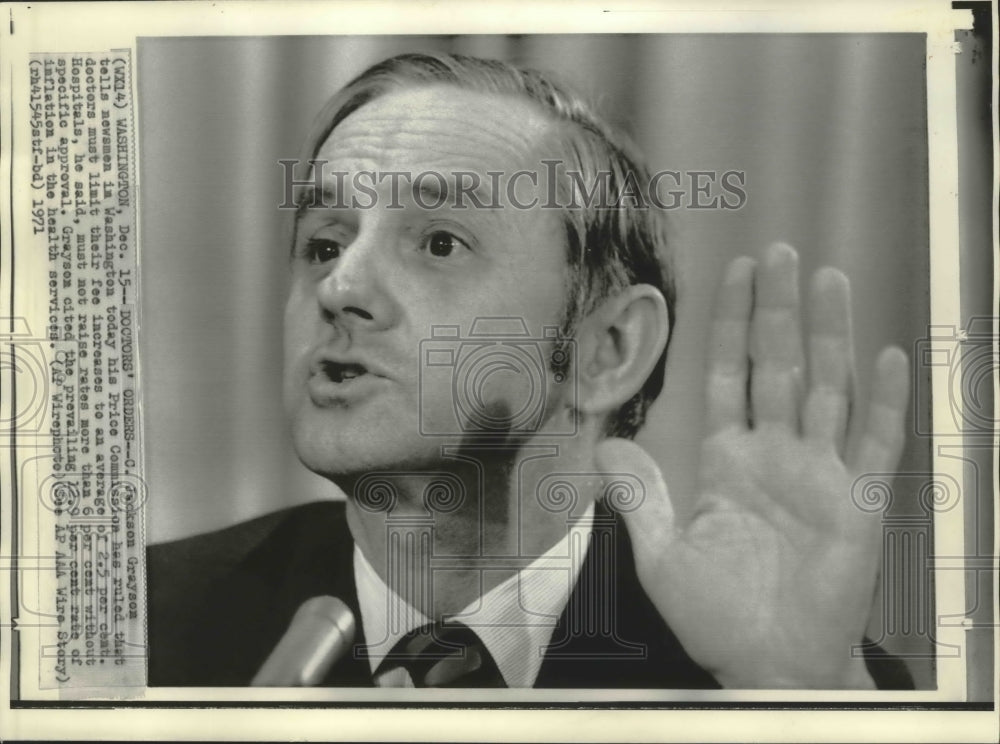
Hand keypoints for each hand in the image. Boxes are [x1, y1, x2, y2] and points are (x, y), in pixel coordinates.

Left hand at [596, 243, 909, 688]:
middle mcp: (777, 455)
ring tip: (830, 280)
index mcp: (728, 460)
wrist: (767, 665)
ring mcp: (821, 474)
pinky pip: (878, 445)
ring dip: (831, 335)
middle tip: (782, 253)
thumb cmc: (717, 616)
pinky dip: (885, 403)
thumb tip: (605, 448)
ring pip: (828, 389)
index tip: (736, 274)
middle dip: (779, 310)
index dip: (732, 324)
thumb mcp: (663, 557)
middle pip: (780, 366)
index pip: (731, 374)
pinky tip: (888, 357)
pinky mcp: (860, 504)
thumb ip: (641, 500)